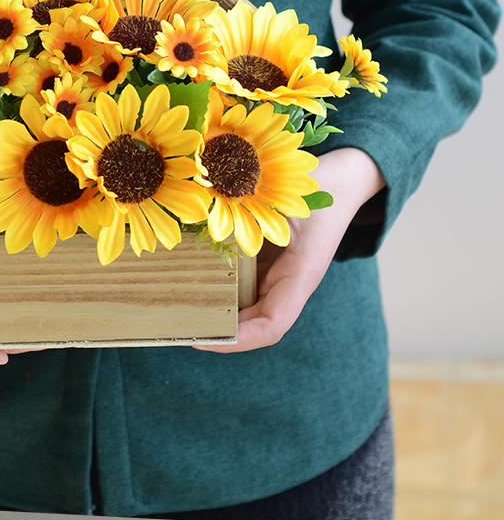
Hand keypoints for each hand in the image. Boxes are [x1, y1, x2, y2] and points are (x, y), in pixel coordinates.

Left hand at [194, 147, 384, 353]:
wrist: (343, 181)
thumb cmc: (321, 189)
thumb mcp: (288, 198)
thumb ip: (253, 211)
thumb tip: (208, 214)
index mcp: (301, 275)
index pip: (272, 325)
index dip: (238, 339)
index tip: (203, 339)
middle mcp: (289, 283)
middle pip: (254, 324)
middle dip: (218, 332)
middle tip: (177, 328)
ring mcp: (278, 276)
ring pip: (245, 308)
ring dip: (215, 313)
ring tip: (177, 312)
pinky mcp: (267, 264)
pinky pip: (241, 285)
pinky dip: (217, 289)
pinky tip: (189, 281)